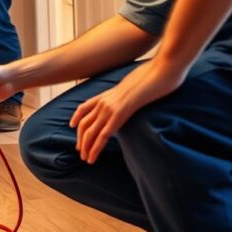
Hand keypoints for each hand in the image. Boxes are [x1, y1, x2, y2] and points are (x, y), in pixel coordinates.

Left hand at [70, 59, 186, 163]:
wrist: (157, 72)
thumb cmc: (149, 79)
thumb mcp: (131, 86)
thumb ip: (123, 95)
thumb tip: (124, 101)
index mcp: (105, 94)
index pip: (83, 108)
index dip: (76, 119)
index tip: (73, 127)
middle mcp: (103, 102)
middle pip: (84, 124)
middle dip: (81, 140)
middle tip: (81, 152)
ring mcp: (109, 108)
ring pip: (90, 132)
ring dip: (86, 148)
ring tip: (86, 159)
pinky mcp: (119, 115)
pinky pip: (103, 135)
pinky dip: (95, 148)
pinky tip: (93, 158)